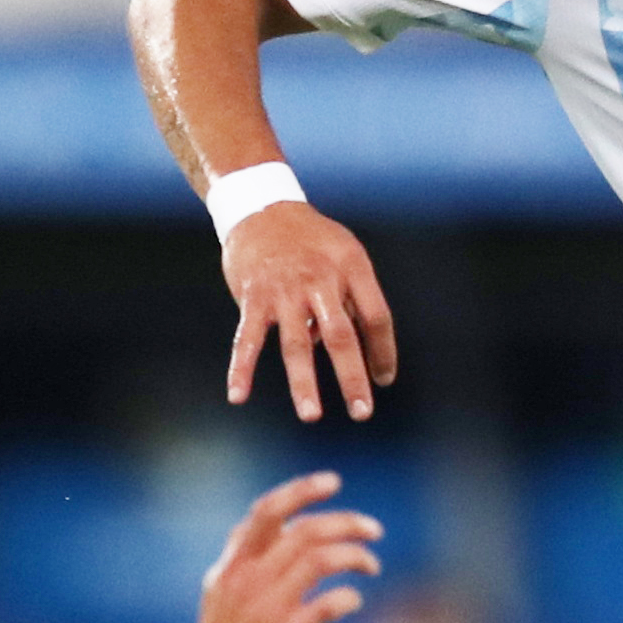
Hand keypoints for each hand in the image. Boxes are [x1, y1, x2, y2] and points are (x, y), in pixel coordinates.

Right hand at [170, 473, 381, 622]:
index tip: (333, 482)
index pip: (268, 511)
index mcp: (234, 565)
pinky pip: (326, 606)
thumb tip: (279, 524)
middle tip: (374, 531)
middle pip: (306, 531)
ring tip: (371, 565)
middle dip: (347, 523)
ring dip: (355, 557)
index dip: (302, 490)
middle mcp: (249, 580)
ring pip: (320, 560)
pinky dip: (347, 597)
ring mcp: (266, 609)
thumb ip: (247, 555)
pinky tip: (352, 600)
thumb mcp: (222, 588)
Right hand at [222, 203, 397, 423]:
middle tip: (362, 412)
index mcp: (352, 268)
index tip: (384, 380)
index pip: (376, 317)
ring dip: (303, 382)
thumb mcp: (345, 256)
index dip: (383, 352)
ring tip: (311, 415)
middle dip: (352, 377)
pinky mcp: (253, 296)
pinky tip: (238, 396)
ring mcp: (285, 289)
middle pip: (342, 335)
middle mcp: (320, 279)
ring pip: (296, 343)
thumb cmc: (311, 241)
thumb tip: (355, 354)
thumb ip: (351, 302)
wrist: (262, 207)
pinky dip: (241, 369)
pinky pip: (247, 339)